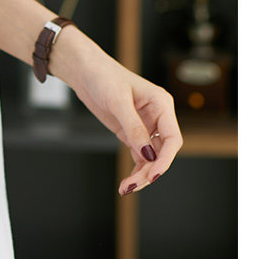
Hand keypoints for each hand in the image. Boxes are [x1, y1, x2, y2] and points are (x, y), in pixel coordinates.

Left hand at [51, 29, 182, 194]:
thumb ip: (133, 127)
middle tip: (133, 185)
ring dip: (142, 174)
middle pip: (162, 152)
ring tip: (126, 187)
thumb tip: (147, 154)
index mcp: (162, 105)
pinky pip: (139, 155)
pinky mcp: (130, 131)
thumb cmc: (103, 76)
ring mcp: (144, 126)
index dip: (165, 160)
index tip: (153, 175)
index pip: (172, 138)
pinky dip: (135, 169)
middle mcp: (157, 117)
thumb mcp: (117, 101)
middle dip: (150, 171)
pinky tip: (127, 182)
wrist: (85, 71)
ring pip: (151, 157)